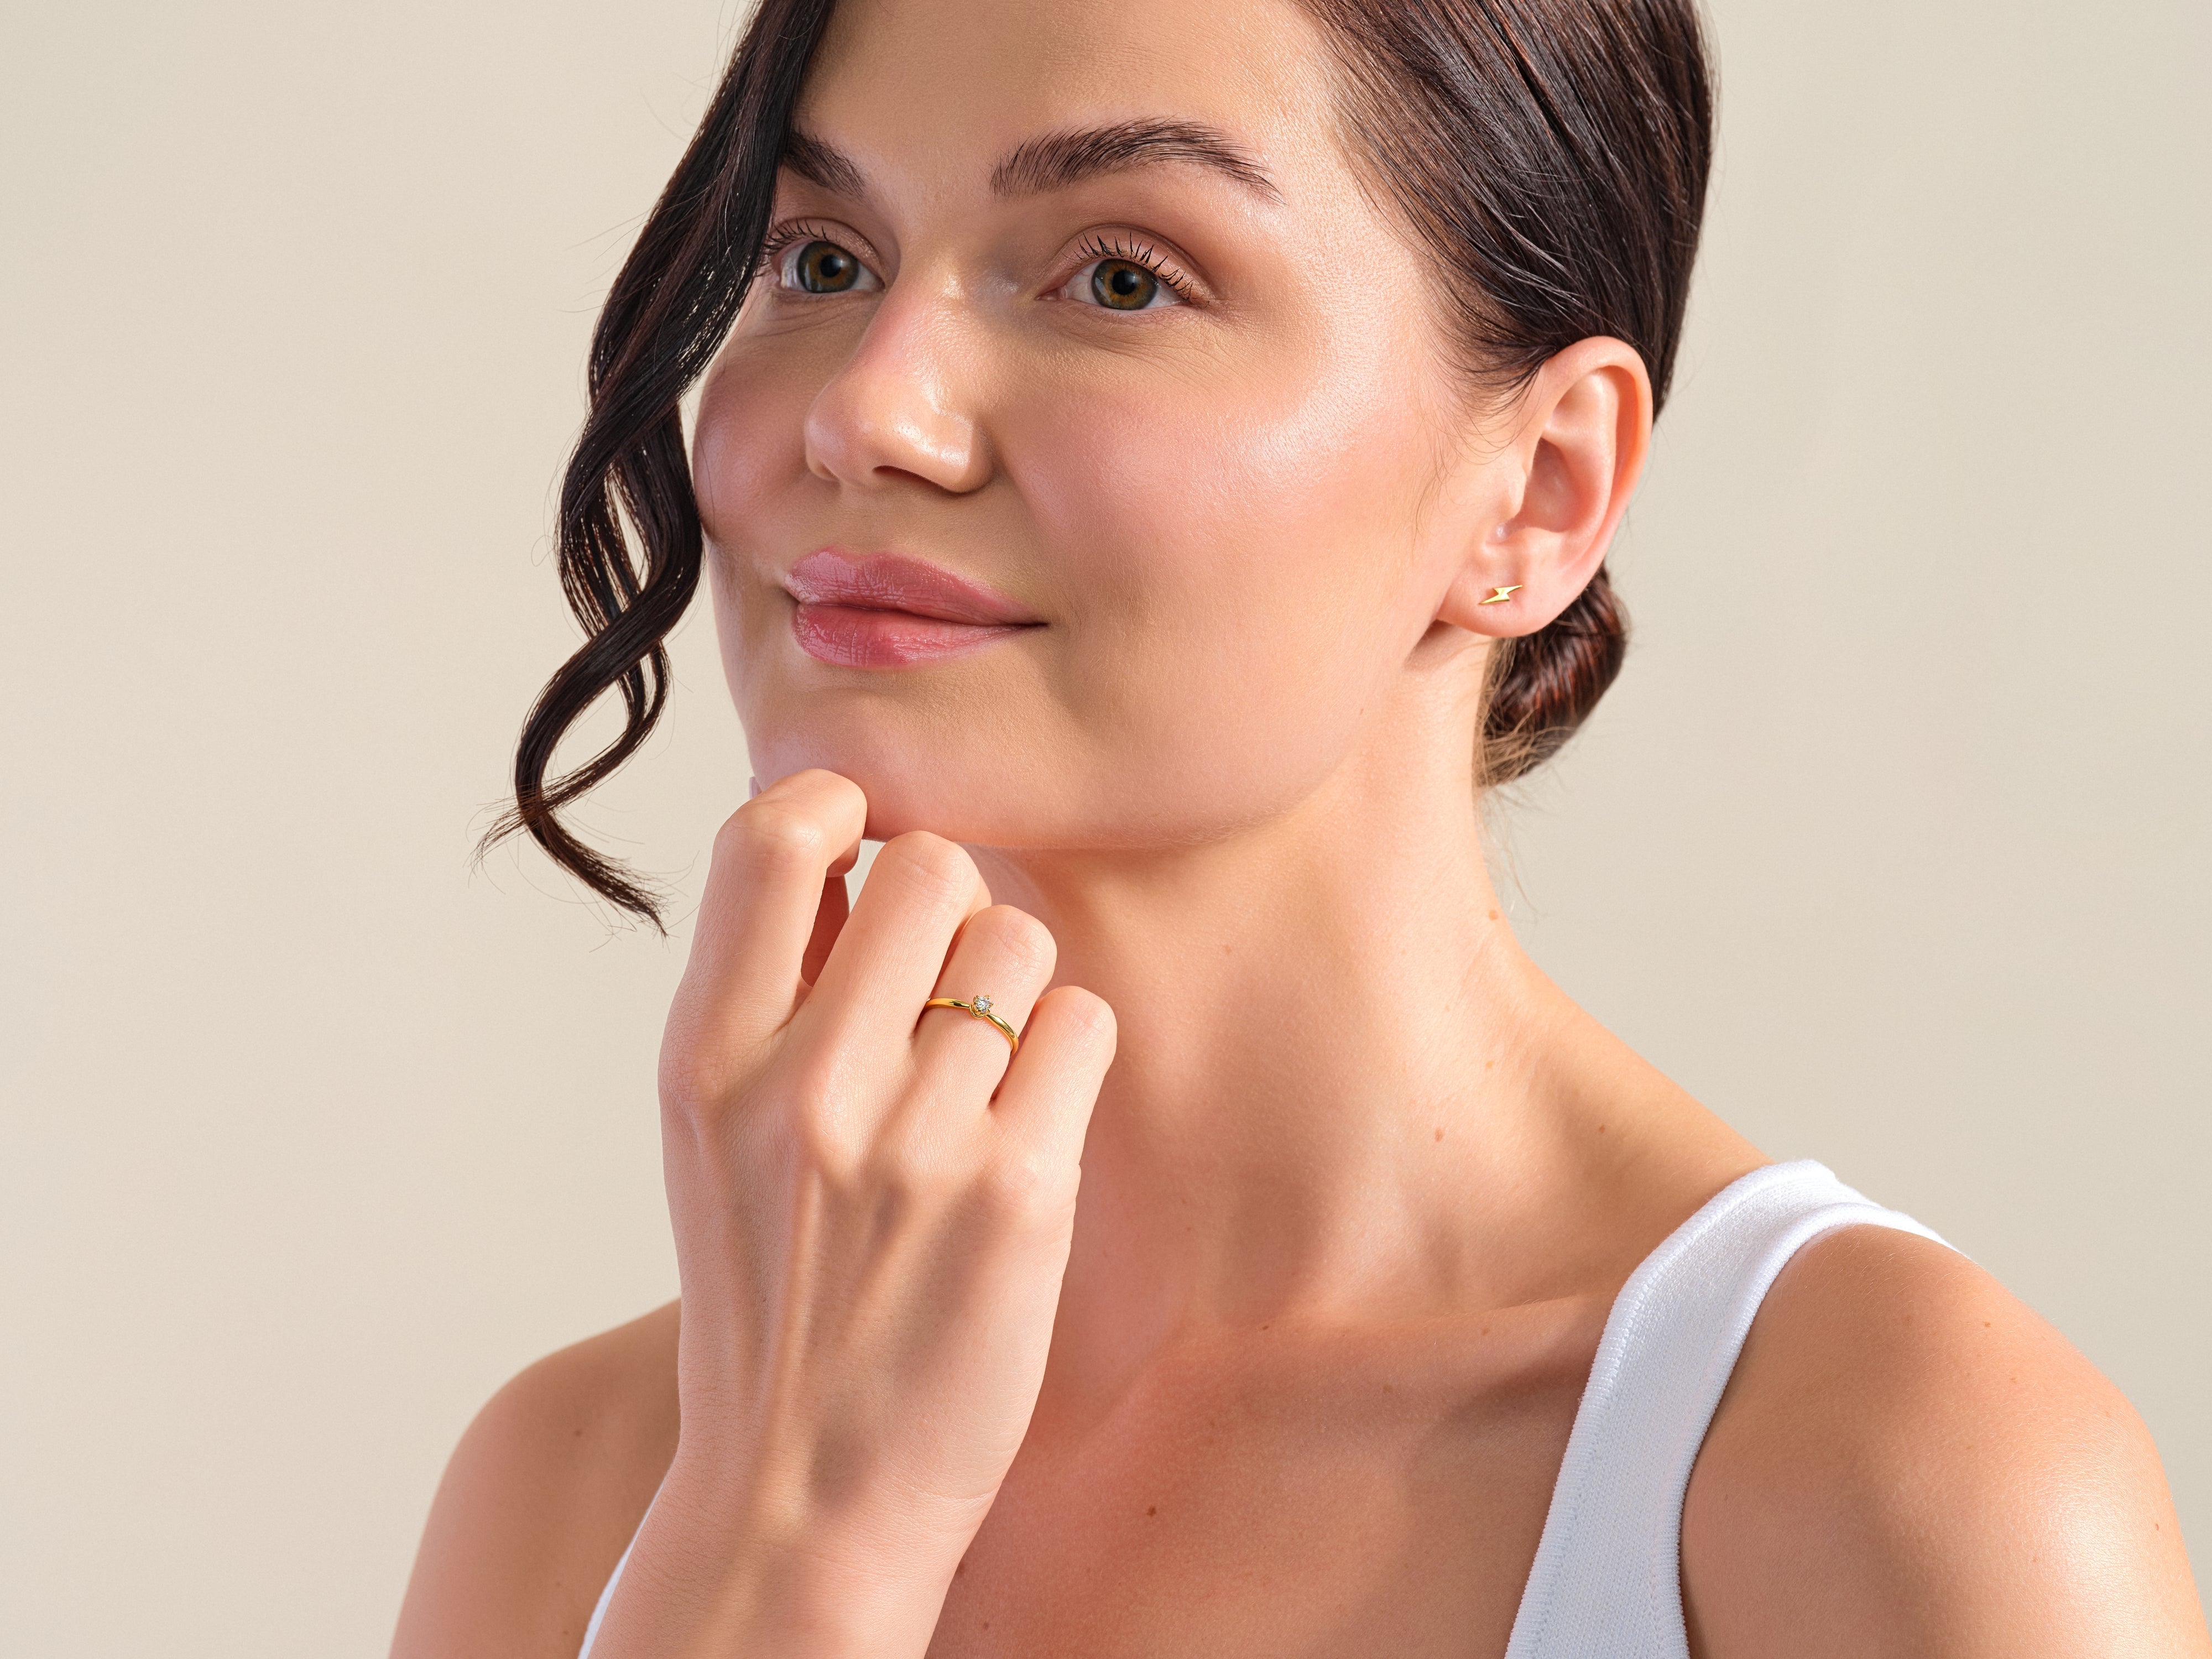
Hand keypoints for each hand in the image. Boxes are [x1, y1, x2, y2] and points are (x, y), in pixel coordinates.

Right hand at [587, 770, 1116, 1657]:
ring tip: (978, 1073)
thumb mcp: (710, 1138)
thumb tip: (845, 836)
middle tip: (937, 989)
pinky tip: (1027, 1120)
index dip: (842, 811)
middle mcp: (802, 1087)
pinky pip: (1082, 1025)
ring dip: (1014, 988)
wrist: (802, 1496)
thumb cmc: (766, 1296)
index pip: (772, 832)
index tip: (863, 856)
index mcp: (704, 1061)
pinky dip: (1068, 1057)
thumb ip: (766, 993)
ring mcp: (913, 1140)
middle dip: (949, 909)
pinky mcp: (1018, 1193)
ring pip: (1019, 941)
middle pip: (931, 867)